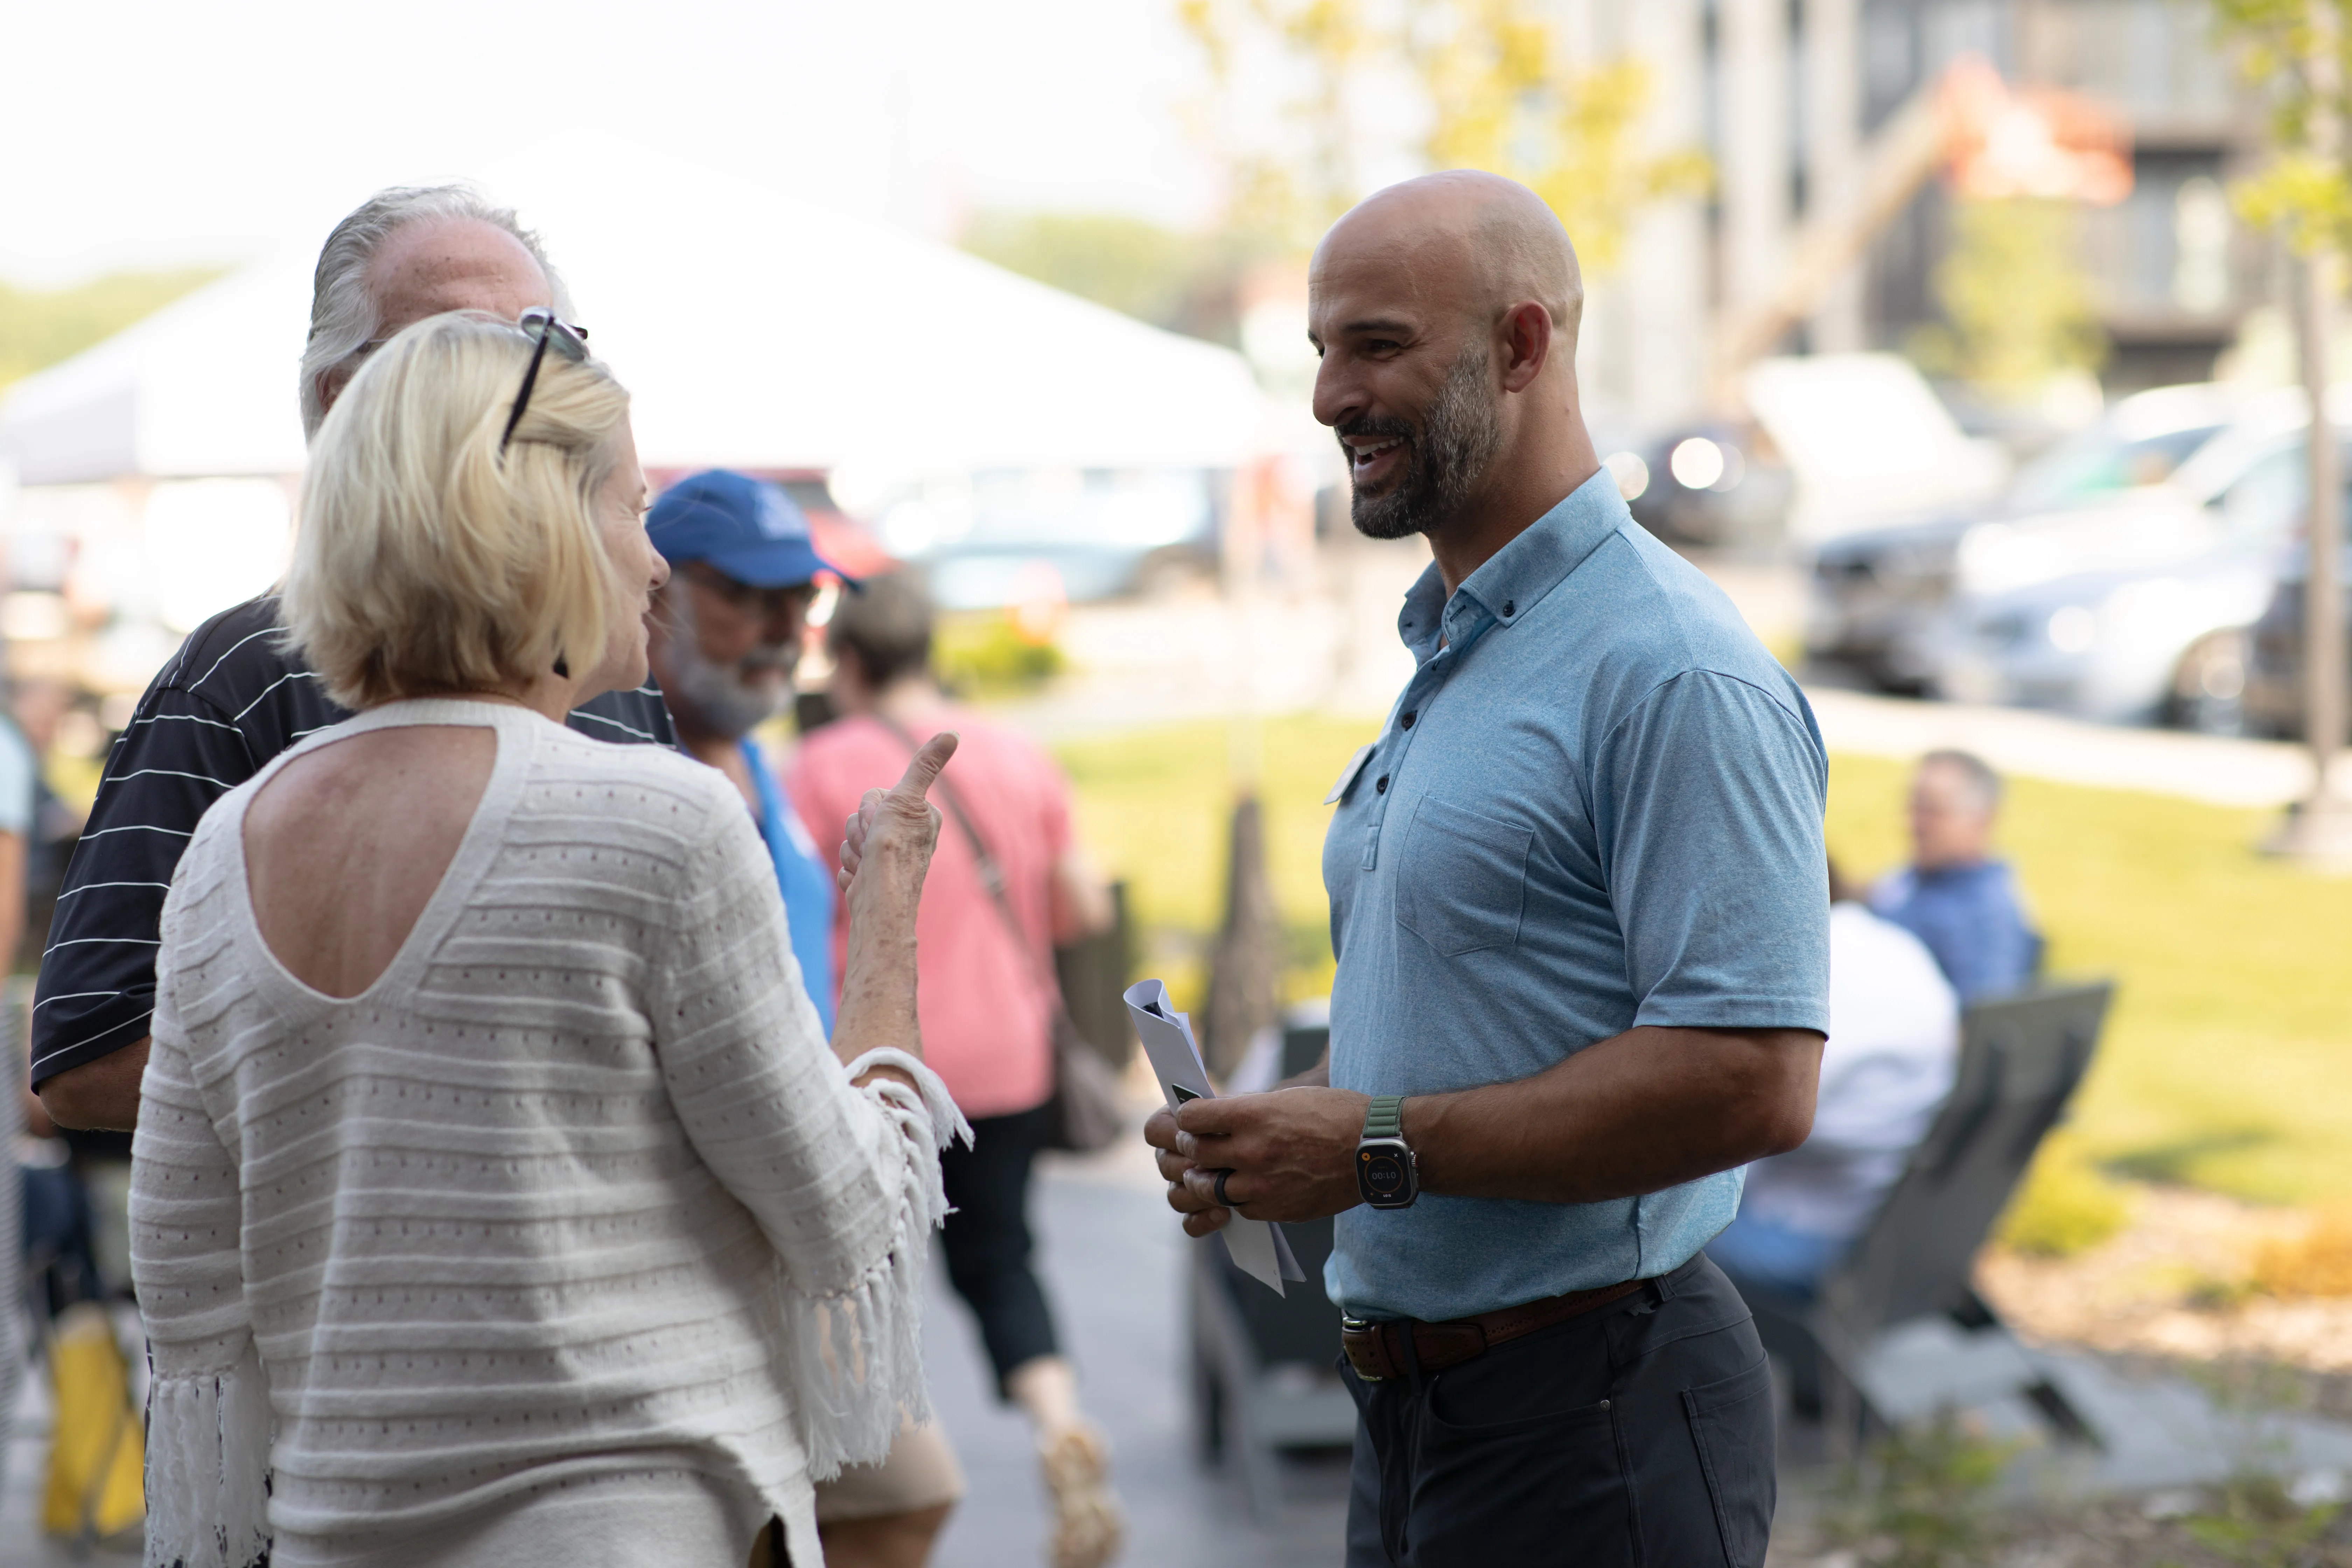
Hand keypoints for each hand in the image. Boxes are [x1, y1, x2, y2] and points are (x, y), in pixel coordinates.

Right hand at [839, 732, 956, 896]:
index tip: (883, 823)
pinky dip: (851, 870)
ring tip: (869, 864)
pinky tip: (863, 879)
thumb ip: (925, 766)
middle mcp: (908, 834)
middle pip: (861, 814)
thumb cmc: (894, 850)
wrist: (879, 901)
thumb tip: (952, 734)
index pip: (876, 795)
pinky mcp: (872, 874)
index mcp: (921, 815)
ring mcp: (889, 855)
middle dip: (860, 830)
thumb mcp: (907, 799)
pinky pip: (848, 860)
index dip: (872, 808)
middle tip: (874, 845)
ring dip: (853, 851)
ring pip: (851, 837)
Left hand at [1143, 1087, 1368, 1236]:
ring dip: (1200, 1182)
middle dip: (1185, 1149)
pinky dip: (1233, 1200)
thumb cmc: (1336, 1115)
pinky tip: (1240, 1190)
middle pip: (1193, 1154)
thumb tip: (1216, 1119)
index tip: (1189, 1118)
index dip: (1185, 1117)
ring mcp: (1262, 1184)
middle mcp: (1252, 1150)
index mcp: (1253, 1114)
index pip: (1191, 1118)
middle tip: (1191, 1146)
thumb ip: (1248, 1111)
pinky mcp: (1276, 1209)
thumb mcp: (1287, 1098)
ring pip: (1206, 1190)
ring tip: (1204, 1175)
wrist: (1376, 1149)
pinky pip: (1238, 1209)